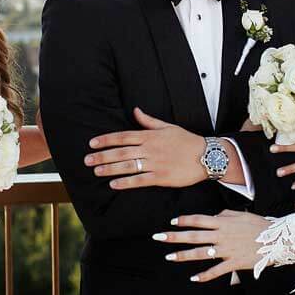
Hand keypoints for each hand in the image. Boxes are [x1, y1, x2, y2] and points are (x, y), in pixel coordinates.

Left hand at [86, 108, 207, 188]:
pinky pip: (140, 180)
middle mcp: (150, 149)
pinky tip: (113, 184)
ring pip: (128, 166)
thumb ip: (148, 121)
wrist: (207, 156)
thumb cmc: (187, 141)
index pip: (123, 136)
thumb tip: (135, 110)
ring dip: (110, 168)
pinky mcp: (162, 177)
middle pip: (121, 152)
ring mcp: (156, 163)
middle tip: (87, 160)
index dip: (106, 140)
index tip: (92, 143)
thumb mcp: (168, 126)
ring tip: (96, 171)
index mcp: (150, 136)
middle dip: (102, 155)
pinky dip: (126, 182)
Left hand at [155, 210, 269, 281]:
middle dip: (174, 236)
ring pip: (201, 254)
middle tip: (158, 237)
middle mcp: (222, 236)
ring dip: (183, 255)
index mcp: (223, 223)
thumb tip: (214, 216)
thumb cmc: (260, 225)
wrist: (278, 240)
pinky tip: (193, 278)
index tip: (172, 222)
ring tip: (169, 257)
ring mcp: (227, 250)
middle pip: (193, 236)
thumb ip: (225, 214)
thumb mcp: (242, 215)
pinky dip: (205, 275)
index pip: (199, 220)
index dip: (184, 221)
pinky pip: (216, 271)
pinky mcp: (234, 263)